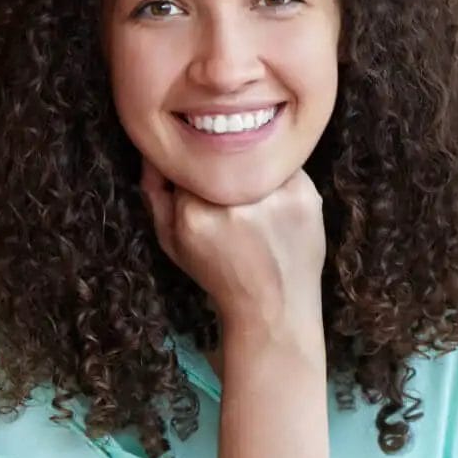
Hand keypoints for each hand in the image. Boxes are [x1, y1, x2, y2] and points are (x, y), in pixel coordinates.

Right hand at [140, 159, 326, 341]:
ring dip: (253, 169)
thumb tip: (152, 150)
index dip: (195, 166)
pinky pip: (287, 166)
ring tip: (257, 204)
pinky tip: (279, 208)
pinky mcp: (305, 195)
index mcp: (194, 214)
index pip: (188, 159)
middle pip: (222, 154)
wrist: (273, 307)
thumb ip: (155, 194)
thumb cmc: (219, 274)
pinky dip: (281, 180)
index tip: (203, 181)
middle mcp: (234, 203)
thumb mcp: (171, 242)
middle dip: (223, 166)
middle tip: (231, 191)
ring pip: (256, 155)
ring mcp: (275, 198)